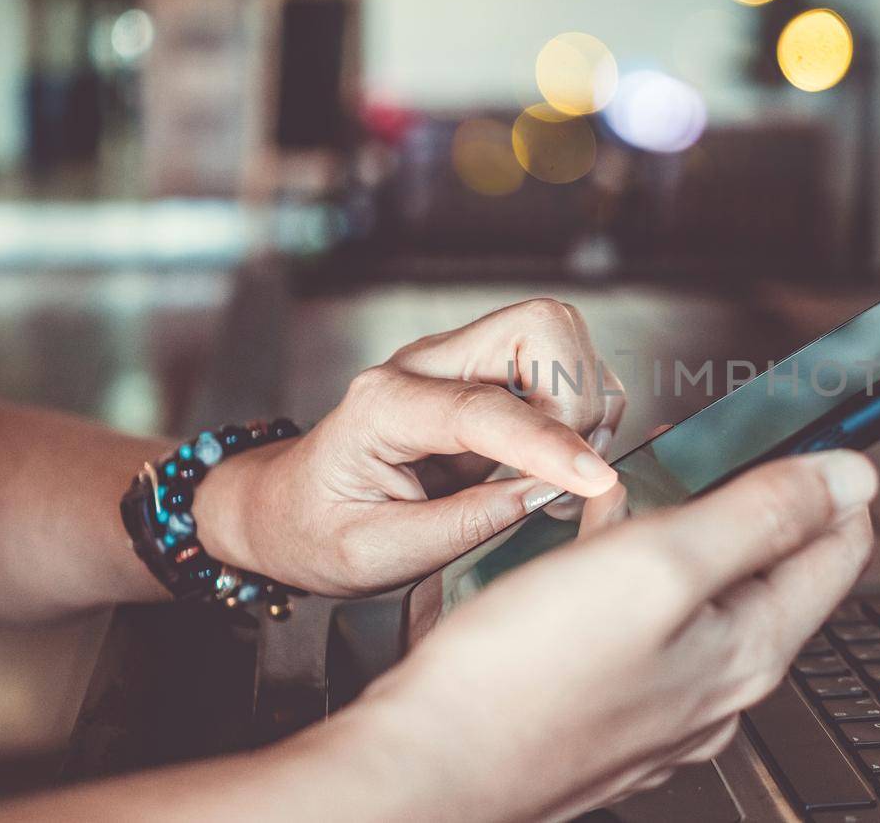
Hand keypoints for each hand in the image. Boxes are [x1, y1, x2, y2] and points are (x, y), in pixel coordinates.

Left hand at [194, 298, 625, 595]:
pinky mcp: (486, 378)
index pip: (484, 407)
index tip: (594, 479)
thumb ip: (461, 526)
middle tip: (570, 471)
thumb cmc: (316, 531)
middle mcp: (426, 366)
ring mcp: (459, 364)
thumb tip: (545, 494)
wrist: (285, 509)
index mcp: (383, 405)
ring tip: (563, 473)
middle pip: (537, 325)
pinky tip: (559, 461)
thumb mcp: (374, 555)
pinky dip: (581, 409)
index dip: (549, 442)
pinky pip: (561, 366)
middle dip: (576, 397)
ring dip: (585, 402)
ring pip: (559, 335)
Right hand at [338, 450, 877, 821]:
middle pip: (773, 579)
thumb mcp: (660, 564)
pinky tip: (586, 561)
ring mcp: (661, 712)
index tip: (826, 441)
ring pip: (701, 606)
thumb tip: (851, 478)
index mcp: (748, 650)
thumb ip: (760, 516)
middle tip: (736, 458)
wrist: (427, 766)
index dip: (836, 486)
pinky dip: (629, 584)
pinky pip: (643, 635)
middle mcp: (716, 690)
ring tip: (649, 497)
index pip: (836, 554)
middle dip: (758, 512)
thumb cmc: (525, 678)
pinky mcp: (606, 716)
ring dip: (685, 542)